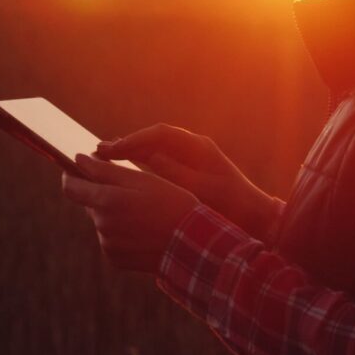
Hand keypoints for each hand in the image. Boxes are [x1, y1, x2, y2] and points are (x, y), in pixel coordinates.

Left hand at [61, 153, 198, 273]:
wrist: (191, 244)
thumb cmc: (170, 203)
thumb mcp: (142, 179)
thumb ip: (105, 169)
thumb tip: (78, 159)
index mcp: (106, 202)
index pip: (71, 186)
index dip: (71, 174)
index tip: (77, 166)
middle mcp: (101, 225)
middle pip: (90, 202)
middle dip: (103, 192)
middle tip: (131, 188)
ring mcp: (107, 245)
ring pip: (102, 220)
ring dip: (114, 211)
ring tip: (144, 210)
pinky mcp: (115, 259)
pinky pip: (111, 238)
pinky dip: (121, 230)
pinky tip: (143, 227)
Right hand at [96, 124, 278, 240]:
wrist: (255, 220)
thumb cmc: (230, 206)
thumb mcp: (201, 190)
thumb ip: (176, 173)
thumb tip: (149, 157)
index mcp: (198, 147)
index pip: (159, 134)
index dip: (134, 140)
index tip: (111, 150)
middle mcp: (192, 149)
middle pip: (153, 140)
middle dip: (127, 145)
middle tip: (99, 152)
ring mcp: (189, 161)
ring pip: (153, 151)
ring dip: (130, 154)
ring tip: (103, 160)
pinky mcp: (187, 174)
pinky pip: (158, 164)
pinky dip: (139, 166)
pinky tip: (122, 174)